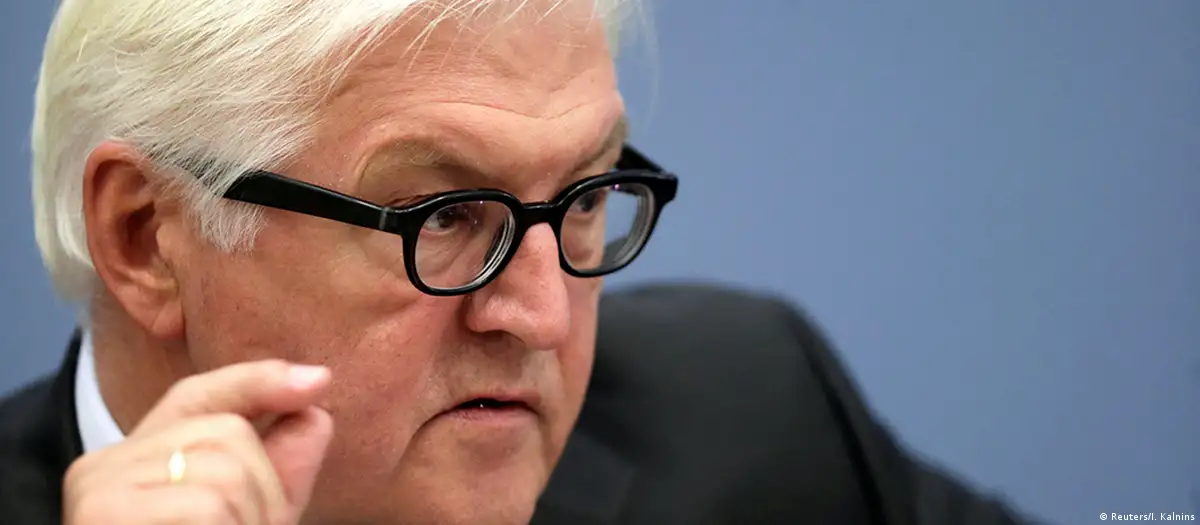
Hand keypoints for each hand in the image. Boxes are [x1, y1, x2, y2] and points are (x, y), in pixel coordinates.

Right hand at [63, 360, 334, 524]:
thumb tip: (315, 411)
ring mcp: (98, 489)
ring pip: (224, 471)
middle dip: (265, 490)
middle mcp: (105, 465)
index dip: (259, 383)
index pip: (199, 397)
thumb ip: (278, 469)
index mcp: (137, 461)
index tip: (319, 383)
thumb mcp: (250, 521)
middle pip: (227, 434)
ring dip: (250, 522)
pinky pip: (206, 505)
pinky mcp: (102, 513)